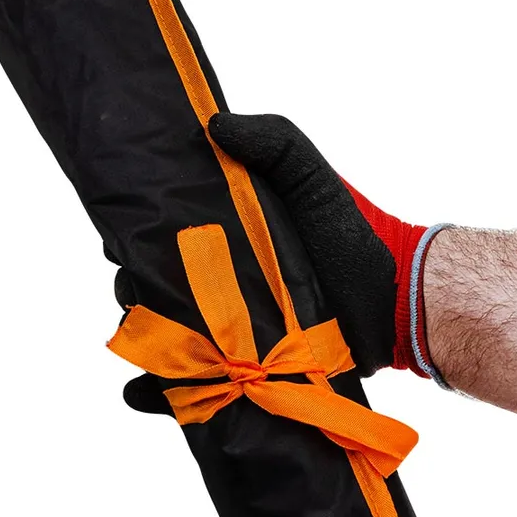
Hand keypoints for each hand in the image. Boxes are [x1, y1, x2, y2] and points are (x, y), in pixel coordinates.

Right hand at [121, 112, 445, 412]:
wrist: (396, 305)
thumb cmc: (355, 236)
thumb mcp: (314, 179)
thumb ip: (275, 143)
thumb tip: (213, 124)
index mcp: (230, 236)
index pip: (164, 235)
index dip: (136, 237)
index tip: (120, 239)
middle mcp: (225, 282)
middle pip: (157, 287)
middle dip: (135, 291)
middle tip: (136, 293)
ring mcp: (233, 330)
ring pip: (168, 337)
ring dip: (145, 340)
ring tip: (143, 339)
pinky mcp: (245, 372)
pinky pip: (194, 386)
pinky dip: (158, 392)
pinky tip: (138, 392)